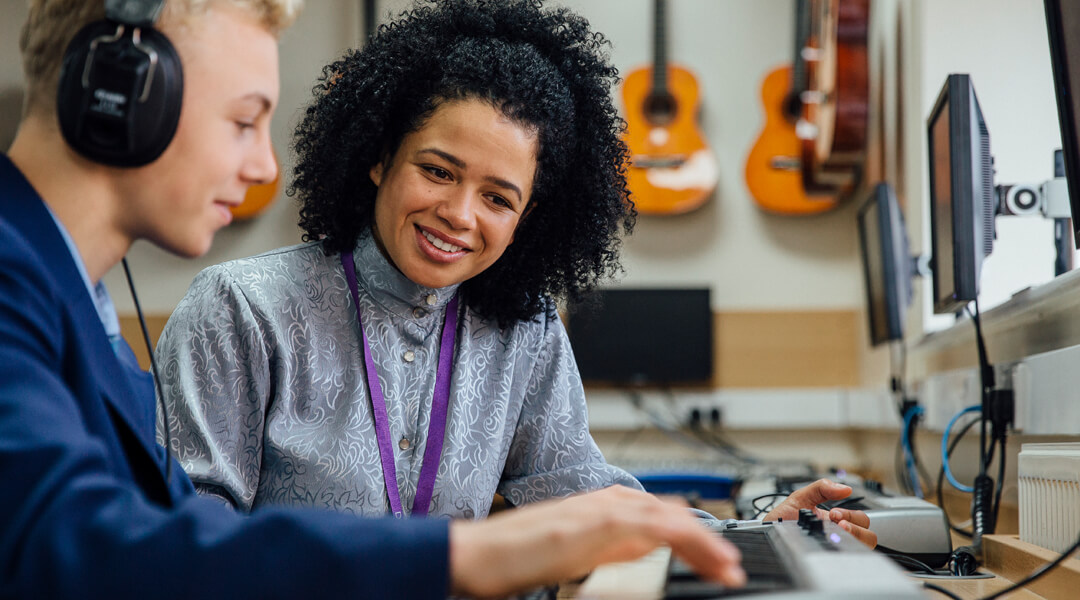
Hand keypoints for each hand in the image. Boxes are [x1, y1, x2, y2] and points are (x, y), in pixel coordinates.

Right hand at [449, 485, 745, 598]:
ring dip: (704, 542)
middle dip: (708, 541)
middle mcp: (609, 500)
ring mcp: (603, 508)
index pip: (664, 518)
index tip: (719, 564)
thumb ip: (614, 548)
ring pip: (670, 518)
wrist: (481, 554)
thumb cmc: (520, 555)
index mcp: (606, 507)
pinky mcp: (597, 521)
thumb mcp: (580, 553)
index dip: (697, 539)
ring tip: (726, 568)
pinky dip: (682, 537)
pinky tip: (700, 553)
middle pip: (673, 515)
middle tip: (731, 569)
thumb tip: (647, 551)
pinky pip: (651, 525)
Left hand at [762, 478, 877, 548]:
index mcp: (832, 520)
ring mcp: (834, 548)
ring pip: (865, 545)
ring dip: (856, 534)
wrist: (763, 535)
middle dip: (856, 523)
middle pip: (868, 532)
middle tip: (836, 520)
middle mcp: (837, 535)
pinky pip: (850, 560)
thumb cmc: (778, 520)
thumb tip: (845, 488)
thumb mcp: (798, 498)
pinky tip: (831, 541)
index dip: (854, 515)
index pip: (861, 519)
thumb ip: (820, 488)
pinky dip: (847, 549)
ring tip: (837, 529)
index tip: (836, 512)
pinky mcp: (828, 559)